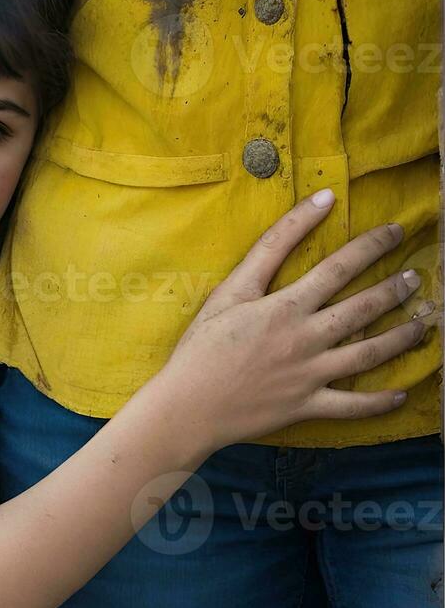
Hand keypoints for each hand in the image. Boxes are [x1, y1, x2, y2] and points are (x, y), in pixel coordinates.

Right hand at [150, 189, 432, 451]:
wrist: (186, 405)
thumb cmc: (200, 346)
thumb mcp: (229, 290)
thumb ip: (273, 246)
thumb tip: (319, 201)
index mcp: (285, 307)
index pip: (339, 267)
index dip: (370, 246)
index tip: (394, 232)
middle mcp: (306, 338)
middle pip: (364, 308)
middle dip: (395, 288)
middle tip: (416, 276)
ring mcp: (310, 375)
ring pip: (370, 354)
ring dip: (402, 337)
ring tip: (422, 323)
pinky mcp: (306, 406)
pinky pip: (352, 406)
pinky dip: (379, 402)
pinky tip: (401, 394)